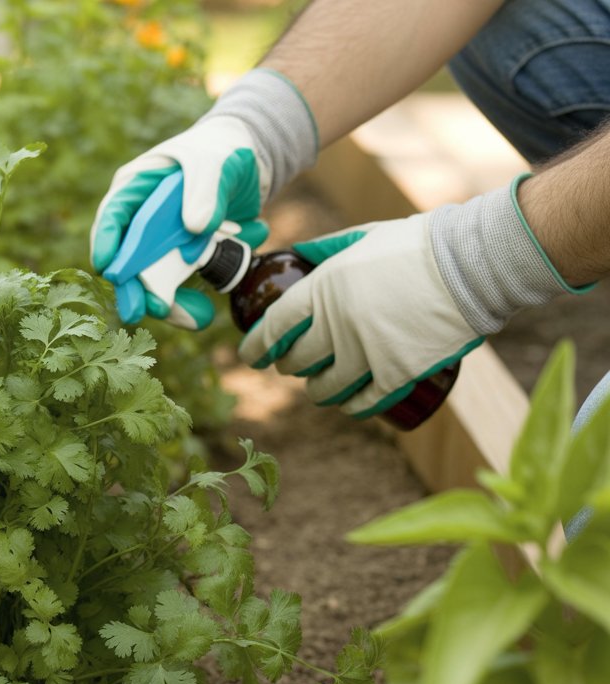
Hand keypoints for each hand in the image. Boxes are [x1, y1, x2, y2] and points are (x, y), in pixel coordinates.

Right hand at [90, 69, 317, 326]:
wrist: (246, 166)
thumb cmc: (222, 152)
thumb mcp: (216, 163)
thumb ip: (206, 189)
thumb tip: (194, 227)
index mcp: (136, 188)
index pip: (112, 215)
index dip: (106, 243)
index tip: (109, 270)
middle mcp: (140, 220)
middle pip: (127, 257)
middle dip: (133, 288)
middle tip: (139, 312)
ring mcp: (159, 244)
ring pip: (151, 281)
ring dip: (168, 304)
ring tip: (195, 319)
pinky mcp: (180, 261)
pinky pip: (178, 289)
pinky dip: (192, 302)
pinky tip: (207, 313)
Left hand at [236, 214, 483, 417]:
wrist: (472, 263)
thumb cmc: (417, 245)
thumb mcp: (363, 237)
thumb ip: (326, 249)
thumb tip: (296, 255)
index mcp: (323, 288)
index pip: (273, 327)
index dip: (256, 347)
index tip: (250, 357)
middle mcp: (338, 324)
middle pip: (296, 361)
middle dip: (288, 366)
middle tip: (291, 365)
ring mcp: (367, 352)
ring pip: (324, 388)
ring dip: (317, 391)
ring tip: (319, 387)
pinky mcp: (397, 374)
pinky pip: (363, 403)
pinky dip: (352, 407)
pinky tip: (349, 405)